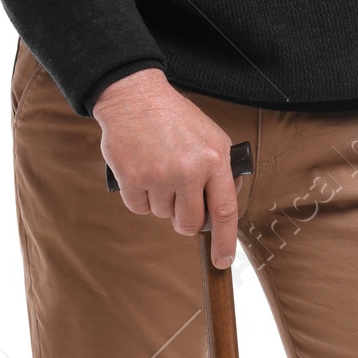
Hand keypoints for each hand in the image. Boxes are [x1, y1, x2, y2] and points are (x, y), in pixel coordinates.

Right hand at [93, 69, 239, 267]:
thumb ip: (220, 171)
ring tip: (158, 169)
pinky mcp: (132, 178)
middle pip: (190, 223)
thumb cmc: (174, 118)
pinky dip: (139, 196)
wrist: (134, 97)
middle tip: (179, 201)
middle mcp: (188, 170)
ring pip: (163, 215)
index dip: (225, 241)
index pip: (224, 211)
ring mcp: (159, 176)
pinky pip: (139, 208)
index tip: (222, 260)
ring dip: (160, 201)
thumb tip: (222, 208)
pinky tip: (141, 171)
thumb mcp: (211, 137)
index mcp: (214, 159)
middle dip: (186, 220)